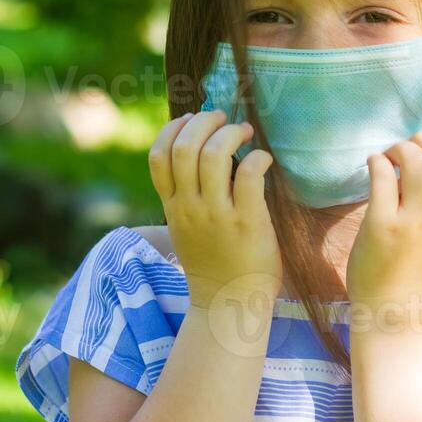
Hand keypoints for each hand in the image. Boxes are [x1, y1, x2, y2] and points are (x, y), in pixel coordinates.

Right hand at [148, 111, 280, 308]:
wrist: (228, 303)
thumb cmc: (213, 262)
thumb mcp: (185, 227)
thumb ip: (186, 195)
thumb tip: (200, 154)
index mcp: (172, 206)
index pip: (157, 156)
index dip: (173, 128)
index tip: (192, 120)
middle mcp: (190, 207)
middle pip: (185, 147)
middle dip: (205, 122)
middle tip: (223, 118)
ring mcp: (217, 214)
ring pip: (214, 155)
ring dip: (231, 133)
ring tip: (245, 132)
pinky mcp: (247, 222)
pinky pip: (249, 175)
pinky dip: (257, 158)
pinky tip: (264, 159)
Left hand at [345, 131, 421, 321]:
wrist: (397, 315)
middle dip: (421, 140)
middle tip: (405, 149)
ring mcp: (413, 221)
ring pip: (414, 160)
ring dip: (399, 148)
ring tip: (389, 157)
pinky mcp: (382, 225)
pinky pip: (382, 177)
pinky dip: (377, 161)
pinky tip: (374, 165)